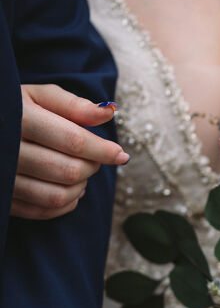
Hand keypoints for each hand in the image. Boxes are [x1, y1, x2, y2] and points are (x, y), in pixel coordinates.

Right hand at [11, 84, 128, 219]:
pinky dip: (65, 204)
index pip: (72, 141)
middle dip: (91, 166)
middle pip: (68, 170)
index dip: (102, 150)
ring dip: (80, 187)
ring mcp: (4, 177)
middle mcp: (9, 150)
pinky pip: (41, 211)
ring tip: (82, 172)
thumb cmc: (13, 108)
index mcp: (21, 118)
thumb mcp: (36, 96)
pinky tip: (70, 189)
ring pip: (57, 195)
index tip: (121, 154)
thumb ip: (73, 105)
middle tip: (94, 158)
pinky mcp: (3, 198)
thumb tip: (111, 112)